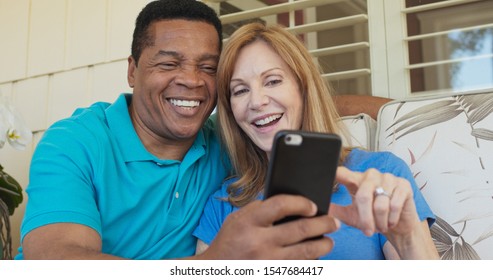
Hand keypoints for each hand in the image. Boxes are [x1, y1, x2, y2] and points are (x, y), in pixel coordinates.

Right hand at [199, 194, 338, 258]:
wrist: (216, 270)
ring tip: (329, 241)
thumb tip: (291, 203)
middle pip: (301, 230)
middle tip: (333, 222)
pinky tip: (315, 258)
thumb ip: (260, 209)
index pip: (281, 205)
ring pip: (306, 253)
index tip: (312, 206)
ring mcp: (267, 263)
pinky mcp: (273, 275)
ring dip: (323, 246)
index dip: (301, 203)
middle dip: (323, 224)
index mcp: (248, 222)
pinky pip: (299, 269)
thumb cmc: (228, 241)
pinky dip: (311, 263)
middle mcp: (259, 242)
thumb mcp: (237, 218)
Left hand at [330, 166, 419, 238]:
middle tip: (368, 231)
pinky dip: (392, 218)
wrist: (396, 225)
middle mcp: (371, 175)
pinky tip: (391, 221)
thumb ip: (336, 211)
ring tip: (381, 225)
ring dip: (380, 221)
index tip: (328, 174)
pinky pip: (395, 205)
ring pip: (380, 203)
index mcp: (356, 179)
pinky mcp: (403, 185)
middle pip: (363, 196)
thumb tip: (319, 209)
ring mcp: (388, 178)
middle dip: (365, 218)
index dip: (336, 173)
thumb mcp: (351, 216)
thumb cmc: (372, 218)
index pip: (343, 173)